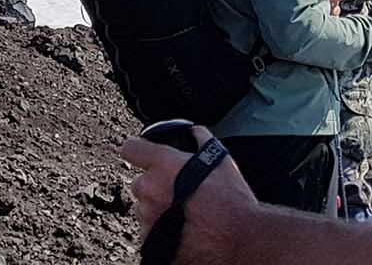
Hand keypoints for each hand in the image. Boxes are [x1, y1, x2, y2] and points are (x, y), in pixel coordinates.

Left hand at [120, 127, 256, 262]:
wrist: (239, 238)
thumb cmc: (232, 201)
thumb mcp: (220, 159)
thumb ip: (200, 139)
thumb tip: (193, 132)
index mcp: (164, 165)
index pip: (131, 148)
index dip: (137, 149)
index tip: (141, 153)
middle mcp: (151, 189)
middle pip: (139, 183)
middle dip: (154, 185)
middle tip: (176, 191)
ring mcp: (148, 217)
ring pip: (143, 208)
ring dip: (156, 208)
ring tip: (182, 213)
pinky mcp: (151, 240)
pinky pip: (148, 231)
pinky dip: (159, 229)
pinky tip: (180, 228)